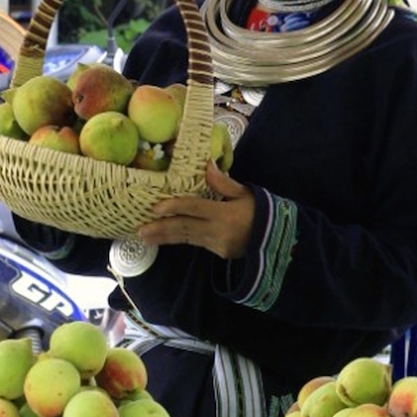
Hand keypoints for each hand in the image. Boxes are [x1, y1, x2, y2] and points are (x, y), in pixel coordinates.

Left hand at [139, 162, 254, 258]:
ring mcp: (217, 244)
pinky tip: (165, 237)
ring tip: (145, 236)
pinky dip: (179, 239)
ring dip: (165, 237)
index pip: (195, 209)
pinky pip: (194, 242)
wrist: (276, 237)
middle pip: (184, 228)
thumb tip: (207, 165)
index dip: (175, 207)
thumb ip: (223, 182)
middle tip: (140, 229)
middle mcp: (218, 231)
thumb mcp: (245, 193)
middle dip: (161, 229)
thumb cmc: (261, 211)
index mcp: (225, 214)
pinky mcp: (218, 252)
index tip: (155, 208)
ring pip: (186, 238)